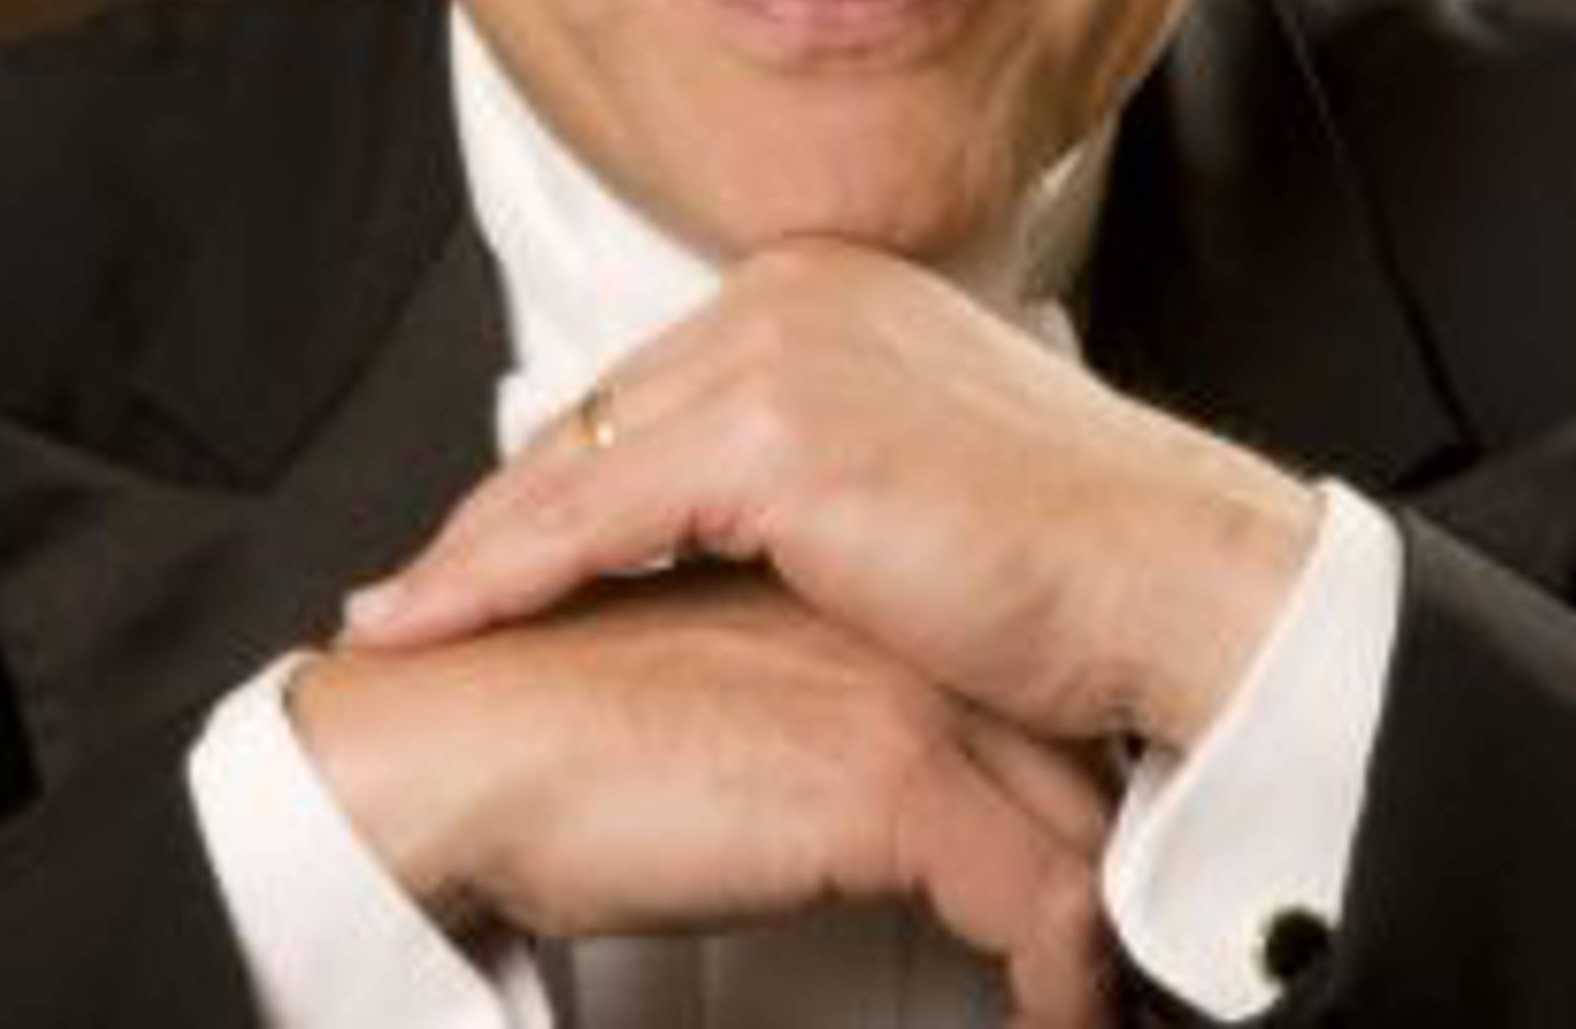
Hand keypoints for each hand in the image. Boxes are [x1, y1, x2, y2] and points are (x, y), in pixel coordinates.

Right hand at [296, 568, 1115, 1027]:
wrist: (462, 751)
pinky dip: (1064, 987)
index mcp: (856, 589)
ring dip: (1095, 938)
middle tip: (1114, 952)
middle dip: (1104, 860)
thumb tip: (871, 806)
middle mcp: (899, 624)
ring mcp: (901, 686)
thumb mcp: (718, 695)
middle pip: (1071, 747)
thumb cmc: (554, 739)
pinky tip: (1054, 1022)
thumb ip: (804, 706)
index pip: (1014, 683)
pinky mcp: (889, 773)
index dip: (1059, 784)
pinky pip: (1044, 904)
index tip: (1087, 875)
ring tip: (1091, 1000)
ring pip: (1080, 819)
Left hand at [348, 245, 1319, 748]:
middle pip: (601, 412)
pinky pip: (595, 516)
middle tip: (417, 589)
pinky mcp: (773, 433)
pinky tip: (440, 620)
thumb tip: (744, 519)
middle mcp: (797, 288)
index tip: (497, 540)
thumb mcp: (922, 469)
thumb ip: (821, 459)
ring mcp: (782, 346)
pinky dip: (507, 573)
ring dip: (479, 547)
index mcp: (833, 284)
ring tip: (401, 617)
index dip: (568, 474)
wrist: (1176, 579)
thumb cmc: (1078, 552)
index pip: (657, 385)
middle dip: (505, 510)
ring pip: (579, 460)